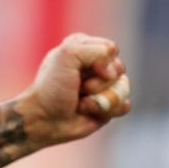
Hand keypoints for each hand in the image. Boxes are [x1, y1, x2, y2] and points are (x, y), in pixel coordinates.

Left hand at [16, 33, 130, 149]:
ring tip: (81, 104)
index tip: (79, 70)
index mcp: (84, 47)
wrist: (44, 120)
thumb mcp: (67, 56)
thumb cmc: (52, 87)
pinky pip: (124, 105)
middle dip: (99, 83)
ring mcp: (103, 86)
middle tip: (78, 88)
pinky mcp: (108, 105)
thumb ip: (96, 51)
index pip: (110, 49)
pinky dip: (107, 111)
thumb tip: (114, 73)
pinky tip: (90, 112)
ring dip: (101, 99)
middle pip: (119, 69)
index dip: (100, 62)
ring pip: (123, 88)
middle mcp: (95, 65)